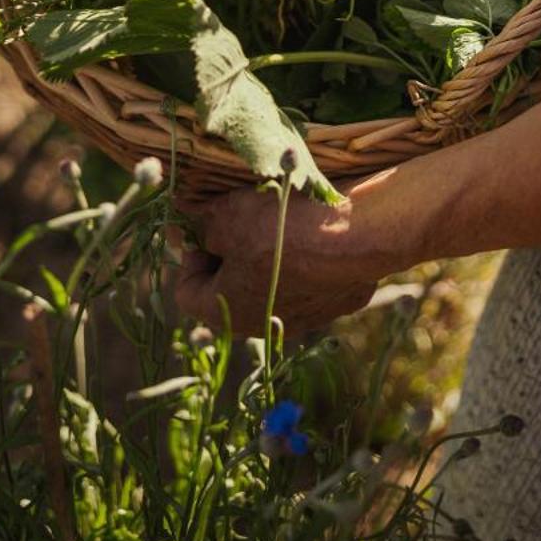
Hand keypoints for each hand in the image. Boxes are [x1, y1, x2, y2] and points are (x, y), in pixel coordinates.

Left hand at [174, 176, 396, 336]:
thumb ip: (201, 221)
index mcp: (225, 311)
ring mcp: (301, 319)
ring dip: (265, 256)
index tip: (203, 224)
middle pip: (228, 289)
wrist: (355, 236)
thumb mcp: (227, 214)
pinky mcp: (333, 304)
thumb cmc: (281, 228)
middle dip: (227, 252)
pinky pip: (306, 282)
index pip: (185, 290)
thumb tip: (186, 218)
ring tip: (275, 221)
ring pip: (268, 286)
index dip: (188, 253)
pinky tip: (309, 231)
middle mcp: (259, 326)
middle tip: (236, 219)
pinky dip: (301, 259)